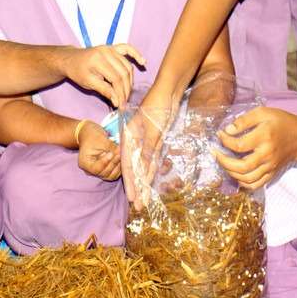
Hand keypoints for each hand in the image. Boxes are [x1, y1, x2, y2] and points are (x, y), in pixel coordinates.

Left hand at [62, 44, 144, 107]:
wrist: (71, 59)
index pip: (115, 79)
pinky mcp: (113, 47)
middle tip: (124, 102)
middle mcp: (106, 52)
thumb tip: (118, 102)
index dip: (120, 93)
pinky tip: (143, 62)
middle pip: (123, 73)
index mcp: (98, 60)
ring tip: (128, 92)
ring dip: (130, 80)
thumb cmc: (78, 72)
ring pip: (127, 66)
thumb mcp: (88, 83)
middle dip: (126, 89)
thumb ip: (104, 90)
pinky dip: (136, 55)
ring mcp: (111, 48)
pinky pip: (128, 49)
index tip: (121, 105)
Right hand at [77, 122, 119, 179]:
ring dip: (119, 166)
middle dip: (114, 163)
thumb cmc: (92, 136)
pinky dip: (120, 167)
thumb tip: (122, 151)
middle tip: (120, 152)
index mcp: (85, 163)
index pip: (96, 169)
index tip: (111, 153)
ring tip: (123, 155)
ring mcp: (99, 171)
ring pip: (111, 175)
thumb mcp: (100, 139)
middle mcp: (91, 170)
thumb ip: (110, 147)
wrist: (91, 134)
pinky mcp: (106, 169)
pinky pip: (115, 173)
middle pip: (104, 173)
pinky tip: (124, 158)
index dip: (105, 162)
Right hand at [120, 85, 177, 208]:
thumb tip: (143, 168)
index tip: (132, 198)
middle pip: (135, 169)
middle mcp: (136, 142)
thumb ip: (149, 149)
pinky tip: (150, 183)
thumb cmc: (157, 105)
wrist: (168, 91)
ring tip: (144, 200)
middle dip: (137, 188)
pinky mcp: (157, 141)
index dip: (131, 183)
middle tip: (138, 206)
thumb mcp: (153, 128)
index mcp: (129, 138)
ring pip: (145, 167)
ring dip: (145, 183)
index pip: (128, 165)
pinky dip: (152, 172)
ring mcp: (146, 142)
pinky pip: (153, 160)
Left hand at [214, 107, 296, 189]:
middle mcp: (267, 155)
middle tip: (215, 153)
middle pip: (241, 167)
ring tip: (223, 162)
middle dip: (223, 161)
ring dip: (230, 173)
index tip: (220, 134)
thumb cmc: (280, 122)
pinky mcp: (271, 174)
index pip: (239, 145)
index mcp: (265, 137)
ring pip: (246, 179)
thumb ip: (244, 120)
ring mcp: (270, 167)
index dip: (225, 141)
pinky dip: (242, 183)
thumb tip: (228, 130)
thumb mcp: (263, 112)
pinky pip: (255, 185)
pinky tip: (235, 174)